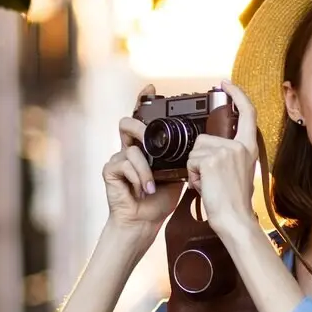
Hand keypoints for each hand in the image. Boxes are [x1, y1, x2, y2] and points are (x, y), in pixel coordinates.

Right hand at [103, 83, 182, 235]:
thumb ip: (182, 157)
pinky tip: (144, 190)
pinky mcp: (110, 170)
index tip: (152, 89)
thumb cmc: (159, 200)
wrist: (144, 222)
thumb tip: (200, 144)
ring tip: (152, 183)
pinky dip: (139, 177)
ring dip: (144, 165)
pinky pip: (125, 163)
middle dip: (140, 127)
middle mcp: (129, 149)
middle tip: (149, 139)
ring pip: (130, 145)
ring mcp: (118, 158)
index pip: (143, 119)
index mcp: (145, 147)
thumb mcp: (177, 174)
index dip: (144, 101)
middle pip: (128, 123)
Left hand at [186, 80, 259, 237]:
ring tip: (209, 183)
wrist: (234, 218)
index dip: (236, 94)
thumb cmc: (234, 201)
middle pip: (205, 137)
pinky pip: (191, 161)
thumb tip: (212, 146)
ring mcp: (227, 151)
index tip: (226, 84)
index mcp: (249, 147)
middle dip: (200, 157)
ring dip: (196, 168)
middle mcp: (240, 146)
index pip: (247, 112)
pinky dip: (193, 176)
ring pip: (195, 150)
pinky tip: (205, 186)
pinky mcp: (212, 159)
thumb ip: (230, 154)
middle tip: (212, 178)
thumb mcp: (239, 171)